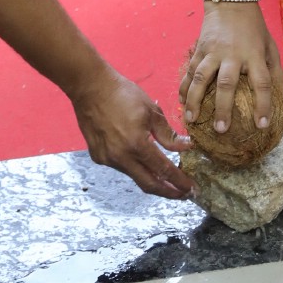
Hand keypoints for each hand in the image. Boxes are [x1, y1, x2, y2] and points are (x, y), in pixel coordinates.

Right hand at [70, 65, 191, 199]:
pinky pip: (121, 167)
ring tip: (167, 177)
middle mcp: (120, 158)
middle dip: (168, 192)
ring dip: (151, 178)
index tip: (192, 190)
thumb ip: (168, 134)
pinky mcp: (98, 157)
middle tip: (183, 194)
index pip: (163, 170)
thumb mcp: (152, 111)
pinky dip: (135, 167)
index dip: (179, 182)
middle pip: (149, 184)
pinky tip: (142, 160)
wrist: (91, 88)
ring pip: (134, 175)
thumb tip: (186, 148)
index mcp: (137, 145)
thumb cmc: (124, 94)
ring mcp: (107, 159)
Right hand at [180, 4, 282, 134]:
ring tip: (191, 120)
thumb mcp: (270, 45)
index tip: (261, 125)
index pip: (262, 83)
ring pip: (202, 78)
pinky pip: (190, 70)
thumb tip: (280, 98)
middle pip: (227, 84)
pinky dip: (184, 87)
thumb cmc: (254, 27)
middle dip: (223, 108)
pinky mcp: (200, 48)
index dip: (263, 105)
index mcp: (255, 54)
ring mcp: (214, 51)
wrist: (231, 1)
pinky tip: (180, 102)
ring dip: (195, 100)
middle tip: (221, 130)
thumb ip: (274, 69)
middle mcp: (233, 54)